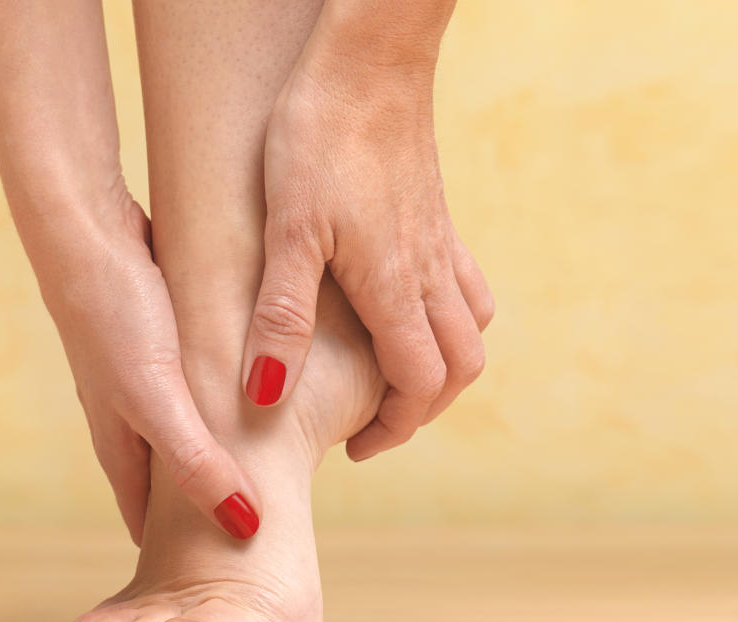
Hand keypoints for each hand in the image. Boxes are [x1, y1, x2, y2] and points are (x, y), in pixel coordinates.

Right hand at [0, 0, 260, 542]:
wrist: (79, 228)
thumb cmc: (112, 315)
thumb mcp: (158, 397)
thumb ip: (197, 462)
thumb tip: (244, 525)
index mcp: (122, 441)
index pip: (147, 517)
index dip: (178, 552)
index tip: (217, 581)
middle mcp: (126, 414)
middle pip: (167, 478)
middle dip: (199, 508)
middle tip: (246, 534)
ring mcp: (138, 374)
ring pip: (180, 431)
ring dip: (210, 454)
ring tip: (254, 473)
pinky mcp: (154, 335)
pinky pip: (192, 385)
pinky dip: (216, 403)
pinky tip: (241, 393)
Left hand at [242, 29, 493, 461]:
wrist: (370, 59)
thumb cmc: (320, 137)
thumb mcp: (287, 231)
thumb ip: (281, 316)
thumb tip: (267, 395)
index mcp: (395, 288)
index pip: (422, 385)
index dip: (394, 428)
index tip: (355, 446)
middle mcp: (429, 273)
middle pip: (459, 368)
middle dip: (423, 409)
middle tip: (374, 423)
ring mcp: (440, 243)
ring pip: (471, 329)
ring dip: (442, 367)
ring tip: (394, 378)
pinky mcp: (437, 216)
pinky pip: (467, 286)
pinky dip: (450, 319)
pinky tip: (411, 311)